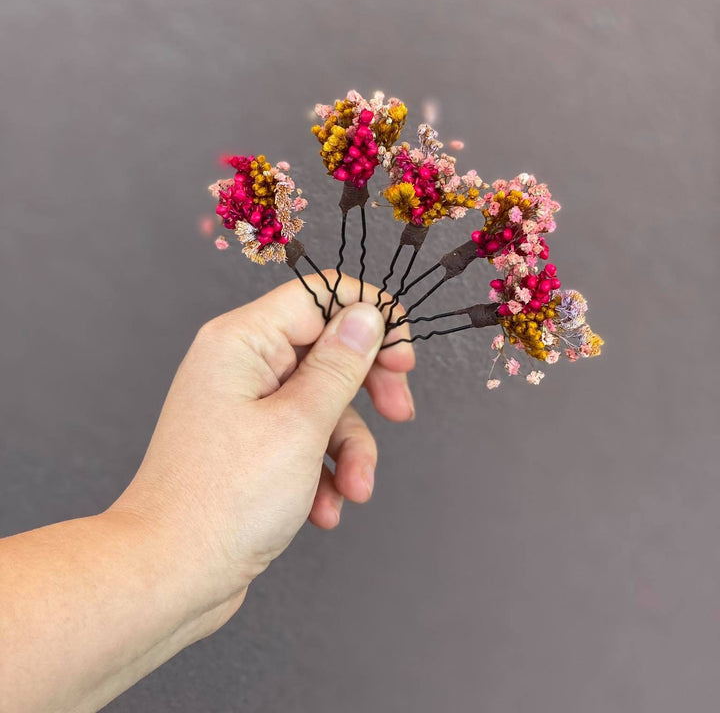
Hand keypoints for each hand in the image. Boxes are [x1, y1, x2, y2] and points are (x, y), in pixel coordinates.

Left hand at [109, 273, 414, 624]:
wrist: (167, 576)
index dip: (370, 317)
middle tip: (400, 412)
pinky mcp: (249, 445)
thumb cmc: (221, 500)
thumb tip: (367, 314)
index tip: (403, 357)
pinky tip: (323, 510)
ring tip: (354, 491)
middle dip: (368, 387)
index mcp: (242, 340)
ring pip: (322, 403)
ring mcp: (244, 406)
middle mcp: (240, 364)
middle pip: (327, 349)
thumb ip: (340, 365)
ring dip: (349, 448)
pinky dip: (324, 472)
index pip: (320, 296)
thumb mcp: (300, 426)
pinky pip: (304, 439)